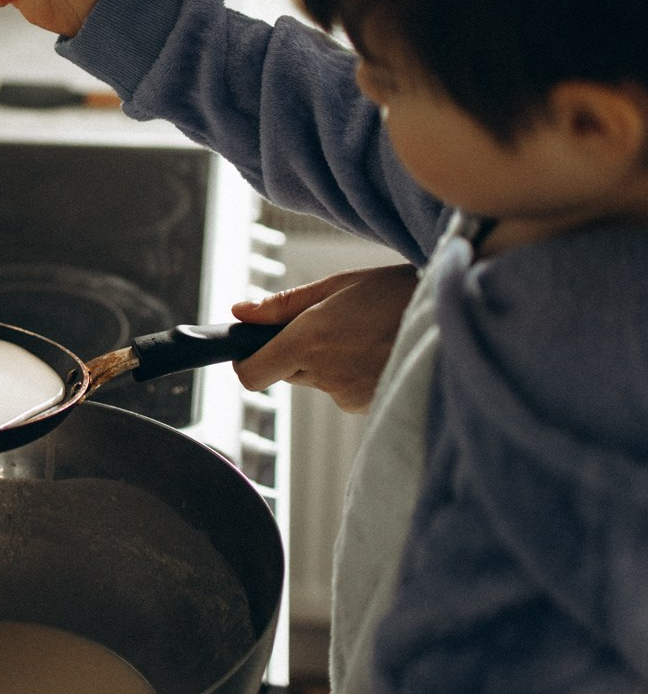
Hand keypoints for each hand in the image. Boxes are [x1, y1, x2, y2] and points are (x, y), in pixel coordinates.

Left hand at [230, 265, 419, 412]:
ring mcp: (349, 396)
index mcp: (310, 340)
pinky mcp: (369, 408)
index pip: (252, 374)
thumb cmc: (398, 294)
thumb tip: (239, 312)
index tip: (254, 347)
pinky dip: (355, 373)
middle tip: (334, 323)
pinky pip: (345, 391)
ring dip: (331, 360)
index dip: (247, 361)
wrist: (455, 319)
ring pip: (319, 380)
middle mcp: (326, 375)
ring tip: (367, 332)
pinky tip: (380, 351)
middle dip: (298, 351)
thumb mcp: (339, 285)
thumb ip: (283, 304)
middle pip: (287, 371)